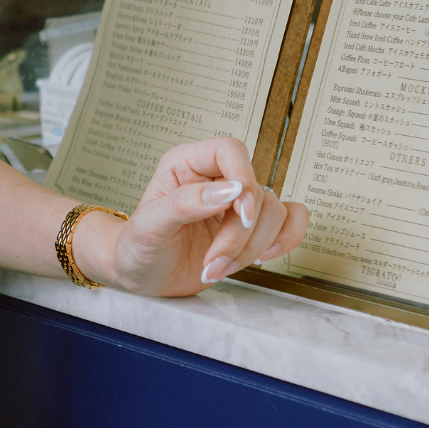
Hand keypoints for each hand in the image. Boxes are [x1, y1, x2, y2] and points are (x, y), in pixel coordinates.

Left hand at [71, 137, 307, 298]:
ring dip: (251, 249)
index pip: (230, 151)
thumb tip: (231, 190)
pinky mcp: (251, 228)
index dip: (243, 180)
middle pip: (255, 192)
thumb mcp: (150, 226)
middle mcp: (215, 179)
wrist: (140, 276)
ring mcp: (236, 204)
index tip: (238, 215)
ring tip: (217, 268)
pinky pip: (290, 221)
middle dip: (238, 235)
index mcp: (187, 164)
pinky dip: (284, 241)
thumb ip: (186, 204)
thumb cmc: (138, 246)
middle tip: (212, 260)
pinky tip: (261, 259)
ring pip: (274, 213)